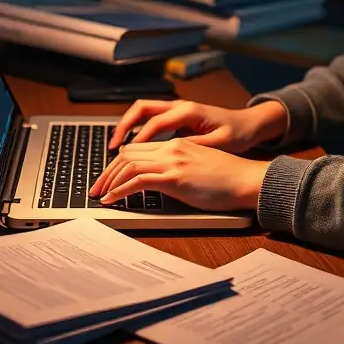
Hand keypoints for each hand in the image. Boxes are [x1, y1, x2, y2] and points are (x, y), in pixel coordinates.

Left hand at [88, 137, 268, 210]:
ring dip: (108, 181)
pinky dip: (119, 190)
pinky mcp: (174, 177)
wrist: (247, 179)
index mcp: (176, 144)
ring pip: (128, 164)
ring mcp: (172, 161)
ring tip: (99, 195)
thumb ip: (178, 168)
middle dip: (107, 172)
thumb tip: (160, 182)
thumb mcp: (199, 167)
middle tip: (96, 188)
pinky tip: (112, 199)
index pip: (137, 149)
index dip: (118, 163)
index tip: (108, 178)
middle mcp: (171, 148)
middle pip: (127, 154)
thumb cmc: (228, 178)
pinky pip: (137, 180)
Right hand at [107, 99, 286, 153]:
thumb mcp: (220, 143)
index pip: (154, 123)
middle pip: (141, 109)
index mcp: (188, 111)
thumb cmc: (237, 133)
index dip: (138, 139)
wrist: (249, 124)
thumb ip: (196, 145)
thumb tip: (172, 153)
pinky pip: (151, 119)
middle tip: (112, 148)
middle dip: (124, 127)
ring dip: (128, 127)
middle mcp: (179, 106)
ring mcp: (177, 109)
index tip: (125, 156)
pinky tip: (133, 147)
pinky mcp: (177, 116)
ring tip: (116, 148)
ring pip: (143, 112)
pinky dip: (138, 129)